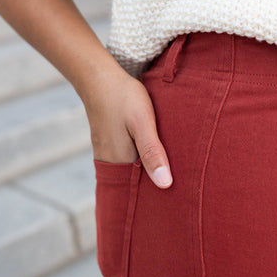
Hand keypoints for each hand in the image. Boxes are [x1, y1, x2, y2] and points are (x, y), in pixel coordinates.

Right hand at [82, 66, 172, 188]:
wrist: (98, 78)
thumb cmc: (123, 98)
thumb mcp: (142, 123)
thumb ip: (153, 153)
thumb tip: (165, 185)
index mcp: (120, 163)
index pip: (141, 191)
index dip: (158, 196)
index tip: (177, 198)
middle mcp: (110, 164)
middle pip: (135, 184)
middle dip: (152, 189)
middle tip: (178, 191)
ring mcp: (107, 155)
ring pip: (130, 173)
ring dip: (146, 175)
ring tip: (170, 177)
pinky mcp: (108, 146)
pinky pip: (126, 163)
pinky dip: (139, 164)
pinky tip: (152, 160)